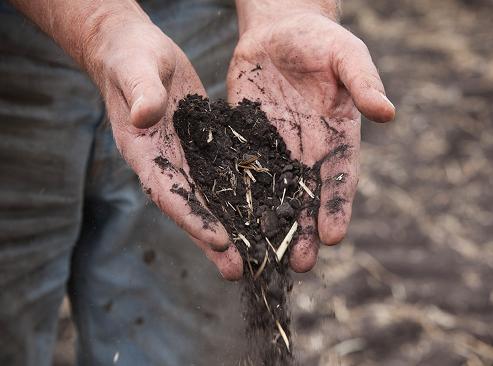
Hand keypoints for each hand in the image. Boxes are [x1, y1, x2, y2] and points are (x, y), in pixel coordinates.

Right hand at [84, 14, 242, 278]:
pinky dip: (242, 194)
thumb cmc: (130, 58)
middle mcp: (165, 163)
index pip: (168, 192)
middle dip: (216, 239)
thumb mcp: (135, 70)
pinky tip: (265, 210)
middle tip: (240, 269)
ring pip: (212, 198)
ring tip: (257, 254)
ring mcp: (184, 158)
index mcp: (143, 152)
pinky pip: (224, 174)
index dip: (193, 218)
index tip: (218, 240)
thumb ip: (141, 93)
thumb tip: (146, 116)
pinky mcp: (203, 146)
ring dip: (233, 226)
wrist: (136, 51)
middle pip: (192, 207)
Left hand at [227, 7, 394, 271]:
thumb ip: (363, 82)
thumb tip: (388, 113)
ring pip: (275, 194)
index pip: (340, 179)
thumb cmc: (320, 40)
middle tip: (301, 264)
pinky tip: (233, 223)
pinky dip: (240, 199)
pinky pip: (243, 173)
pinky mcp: (247, 141)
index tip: (334, 237)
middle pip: (308, 197)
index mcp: (338, 137)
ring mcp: (276, 149)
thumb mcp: (346, 55)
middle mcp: (308, 151)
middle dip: (305, 231)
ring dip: (273, 226)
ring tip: (268, 258)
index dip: (337, 208)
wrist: (278, 29)